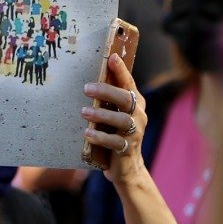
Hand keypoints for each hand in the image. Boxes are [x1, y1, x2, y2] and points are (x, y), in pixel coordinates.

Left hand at [82, 52, 146, 178]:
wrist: (126, 166)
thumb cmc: (115, 133)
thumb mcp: (113, 114)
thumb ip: (107, 99)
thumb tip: (87, 78)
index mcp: (136, 103)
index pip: (128, 83)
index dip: (121, 70)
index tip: (112, 57)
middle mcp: (138, 115)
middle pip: (126, 99)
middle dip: (107, 91)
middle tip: (87, 88)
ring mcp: (135, 132)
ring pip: (122, 120)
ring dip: (102, 115)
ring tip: (84, 112)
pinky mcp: (128, 149)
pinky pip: (115, 142)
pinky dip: (101, 137)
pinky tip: (88, 134)